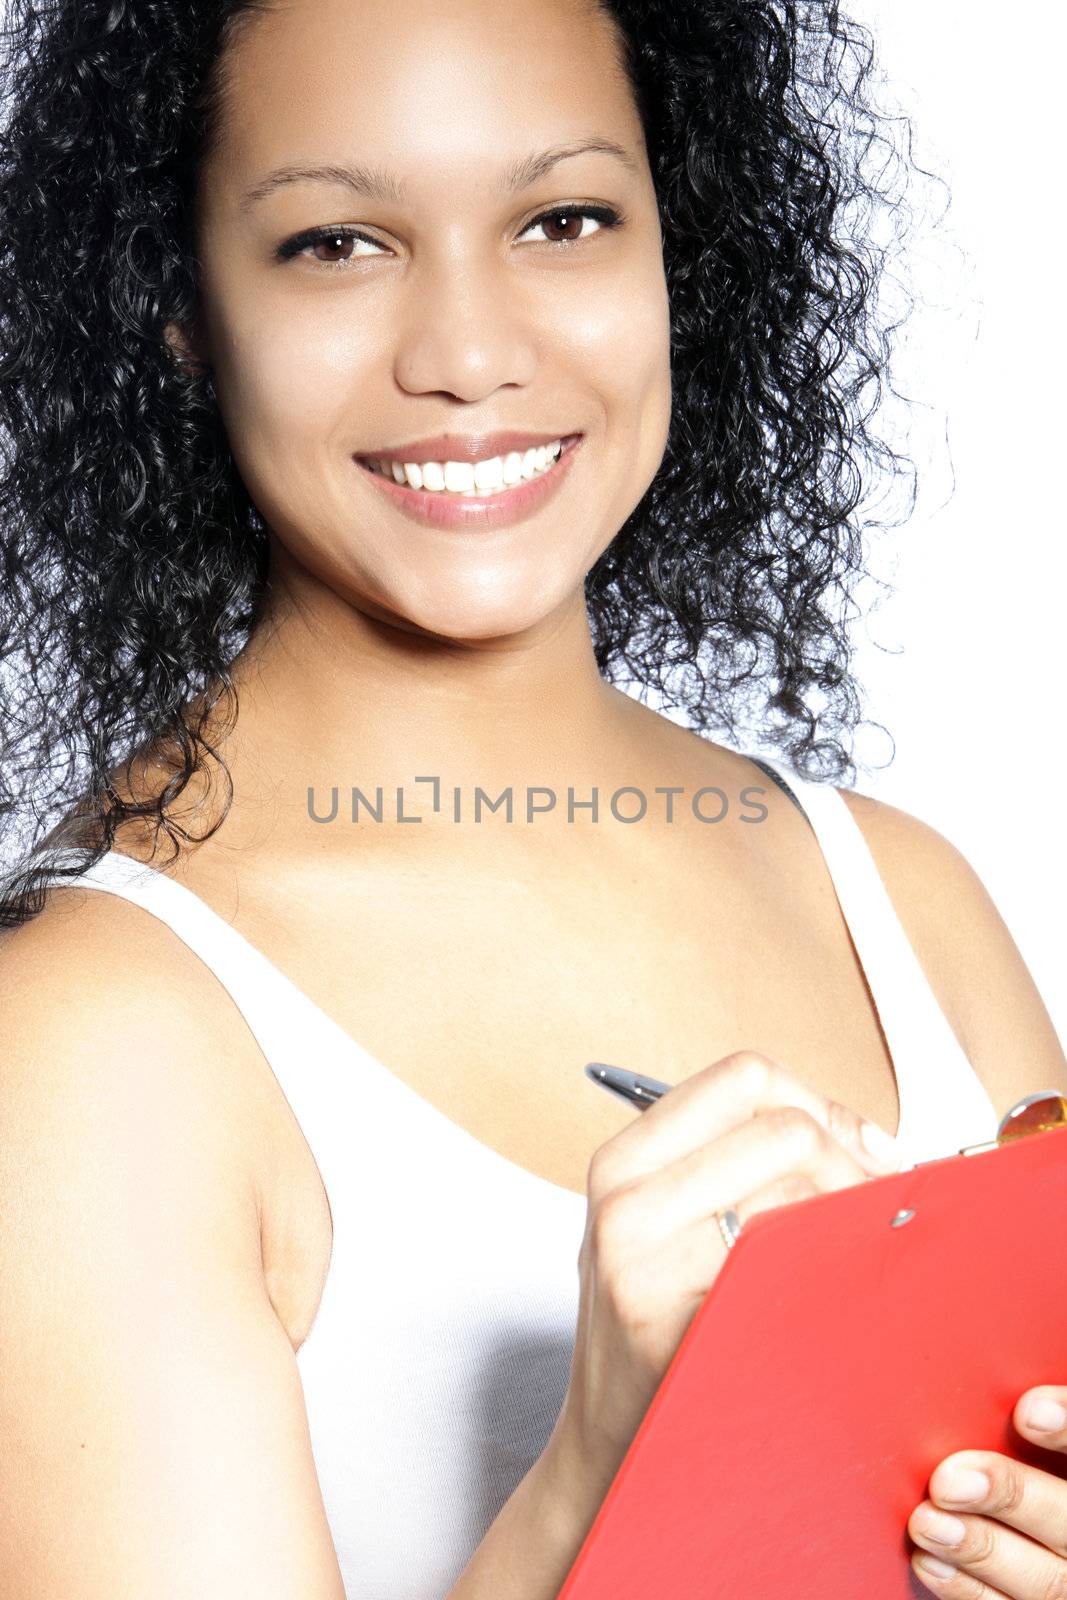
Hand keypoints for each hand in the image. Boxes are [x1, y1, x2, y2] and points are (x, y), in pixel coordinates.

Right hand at [548, 1049, 905, 1507]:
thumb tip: (864, 1139)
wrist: (607, 1440)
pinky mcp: (674, 1326)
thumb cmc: (656, 1324)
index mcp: (624, 1158)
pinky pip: (790, 1274)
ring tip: (864, 1252)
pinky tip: (836, 1301)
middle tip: (881, 1208)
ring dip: (855, 1221)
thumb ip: (734, 1162)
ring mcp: (645, 1264)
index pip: (745, 1077)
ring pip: (797, 1197)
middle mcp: (625, 1199)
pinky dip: (834, 1278)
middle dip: (853, 1163)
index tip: (861, 1152)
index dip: (821, 1104)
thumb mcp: (664, 1220)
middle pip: (784, 1129)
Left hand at [909, 1384, 1066, 1595]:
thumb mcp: (1046, 1452)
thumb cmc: (1035, 1474)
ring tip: (926, 1522)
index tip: (1027, 1412)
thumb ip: (1047, 1416)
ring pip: (1046, 1581)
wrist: (1046, 1545)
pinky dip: (969, 1591)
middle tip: (948, 1480)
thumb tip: (1012, 1394)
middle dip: (1011, 1497)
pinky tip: (930, 1562)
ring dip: (980, 1549)